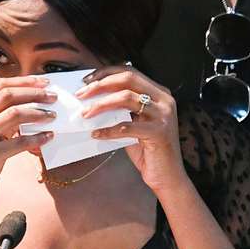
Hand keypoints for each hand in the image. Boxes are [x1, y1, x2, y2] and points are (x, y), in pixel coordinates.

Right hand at [0, 76, 56, 207]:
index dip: (24, 81)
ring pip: (14, 114)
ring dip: (38, 113)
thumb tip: (32, 103)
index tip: (43, 82)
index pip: (0, 86)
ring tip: (53, 116)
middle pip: (8, 96)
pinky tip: (48, 136)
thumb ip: (1, 117)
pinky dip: (37, 138)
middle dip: (34, 93)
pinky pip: (18, 142)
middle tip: (53, 97)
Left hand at [77, 66, 184, 193]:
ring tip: (85, 114)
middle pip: (127, 79)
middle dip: (101, 84)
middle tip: (81, 94)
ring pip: (126, 98)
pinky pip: (126, 126)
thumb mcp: (135, 123)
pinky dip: (108, 130)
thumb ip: (122, 109)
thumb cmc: (149, 150)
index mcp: (159, 93)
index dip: (106, 73)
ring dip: (101, 105)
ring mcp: (163, 115)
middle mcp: (164, 100)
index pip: (130, 72)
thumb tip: (93, 99)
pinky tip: (96, 134)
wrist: (168, 177)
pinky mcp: (159, 132)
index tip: (87, 80)